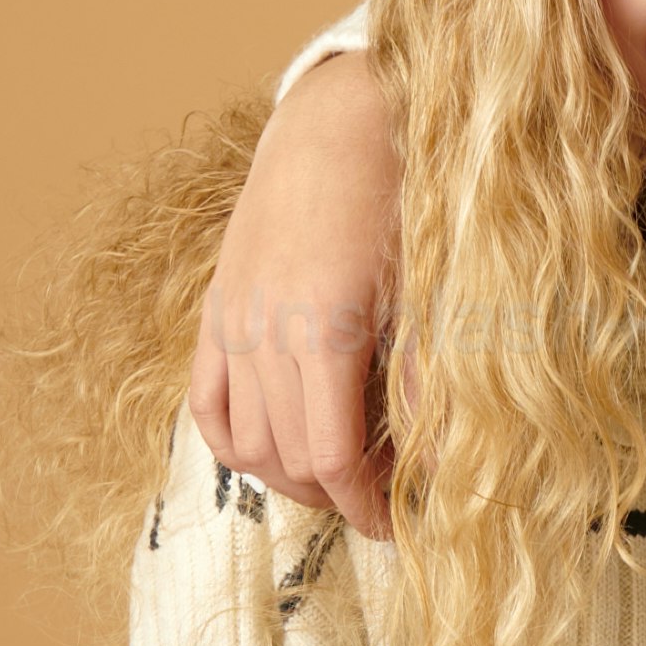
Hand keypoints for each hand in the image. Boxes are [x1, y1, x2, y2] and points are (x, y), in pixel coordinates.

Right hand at [188, 53, 402, 531]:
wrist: (339, 118)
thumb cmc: (401, 196)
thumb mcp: (432, 286)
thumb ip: (428, 377)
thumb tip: (438, 466)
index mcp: (324, 326)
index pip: (331, 458)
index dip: (367, 507)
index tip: (400, 526)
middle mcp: (264, 328)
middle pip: (287, 460)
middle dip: (337, 496)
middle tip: (385, 496)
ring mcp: (231, 319)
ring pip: (245, 443)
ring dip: (290, 476)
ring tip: (341, 473)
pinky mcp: (216, 307)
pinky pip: (207, 404)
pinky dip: (238, 443)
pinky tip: (279, 448)